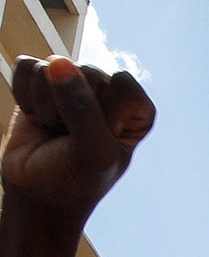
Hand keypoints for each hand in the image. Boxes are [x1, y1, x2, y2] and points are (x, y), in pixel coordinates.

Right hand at [4, 56, 153, 221]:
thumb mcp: (91, 154)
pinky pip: (26, 67)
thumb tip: (60, 63)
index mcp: (137, 110)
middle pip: (85, 71)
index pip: (122, 83)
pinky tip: (36, 117)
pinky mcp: (41, 82)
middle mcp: (109, 92)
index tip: (98, 138)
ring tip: (54, 129)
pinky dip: (24, 95)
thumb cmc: (76, 179)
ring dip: (45, 104)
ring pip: (51, 67)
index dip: (103, 111)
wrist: (38, 193)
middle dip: (69, 108)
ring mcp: (74, 84)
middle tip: (69, 138)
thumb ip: (83, 110)